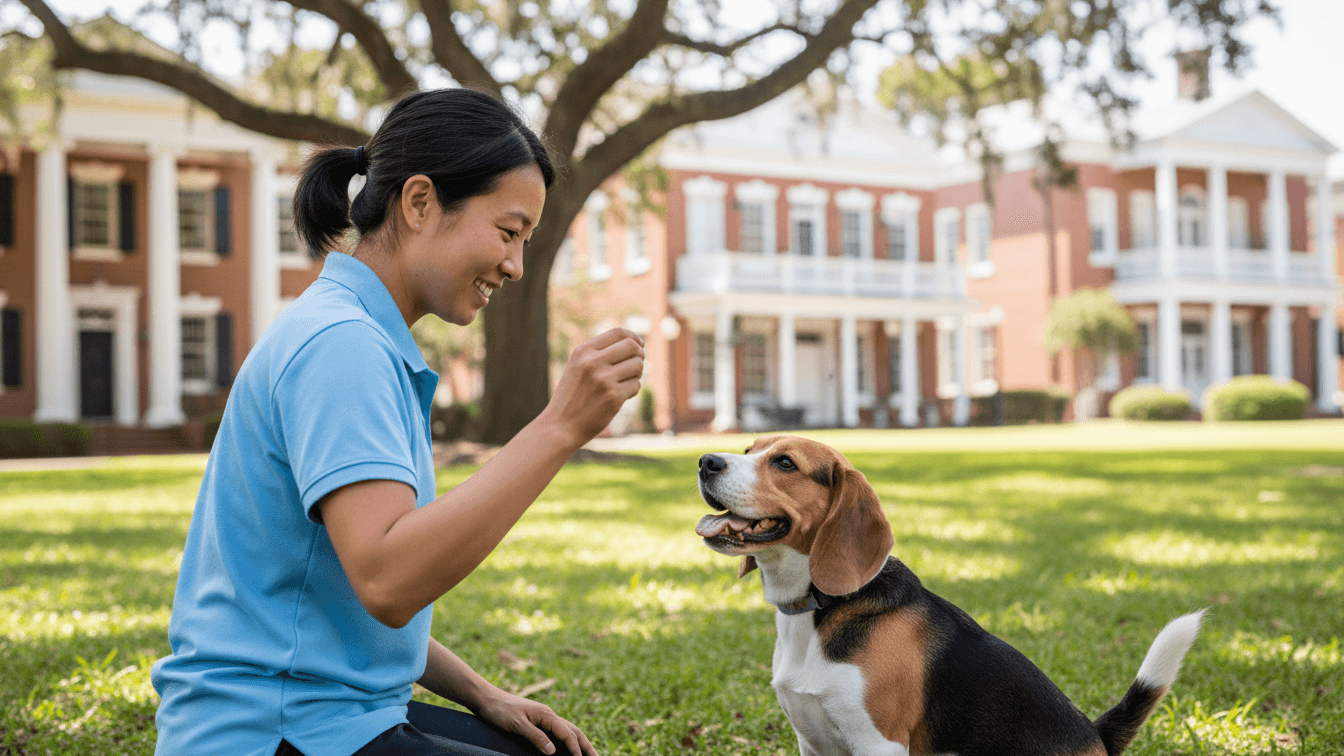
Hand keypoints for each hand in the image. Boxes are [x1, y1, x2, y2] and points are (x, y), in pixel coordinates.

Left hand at [472, 686, 597, 755]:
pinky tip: (568, 747)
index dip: (576, 749)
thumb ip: (536, 737)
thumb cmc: (500, 710)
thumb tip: (553, 751)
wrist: (486, 698)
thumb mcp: (517, 725)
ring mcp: (544, 717)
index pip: (567, 733)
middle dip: (586, 745)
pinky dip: (568, 740)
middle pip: (573, 731)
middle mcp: (548, 715)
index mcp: (546, 714)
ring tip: (589, 754)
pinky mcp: (537, 721)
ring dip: (580, 742)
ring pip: (568, 730)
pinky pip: (558, 732)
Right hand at [541, 328, 643, 447]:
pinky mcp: (613, 397)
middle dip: (639, 354)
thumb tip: (634, 343)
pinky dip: (632, 391)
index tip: (639, 344)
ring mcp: (603, 379)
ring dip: (636, 374)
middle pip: (632, 346)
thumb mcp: (578, 366)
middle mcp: (593, 362)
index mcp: (583, 351)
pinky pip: (636, 385)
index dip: (634, 337)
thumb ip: (599, 353)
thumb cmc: (572, 396)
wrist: (560, 426)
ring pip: (637, 365)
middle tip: (636, 364)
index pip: (618, 332)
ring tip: (624, 383)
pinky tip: (619, 397)